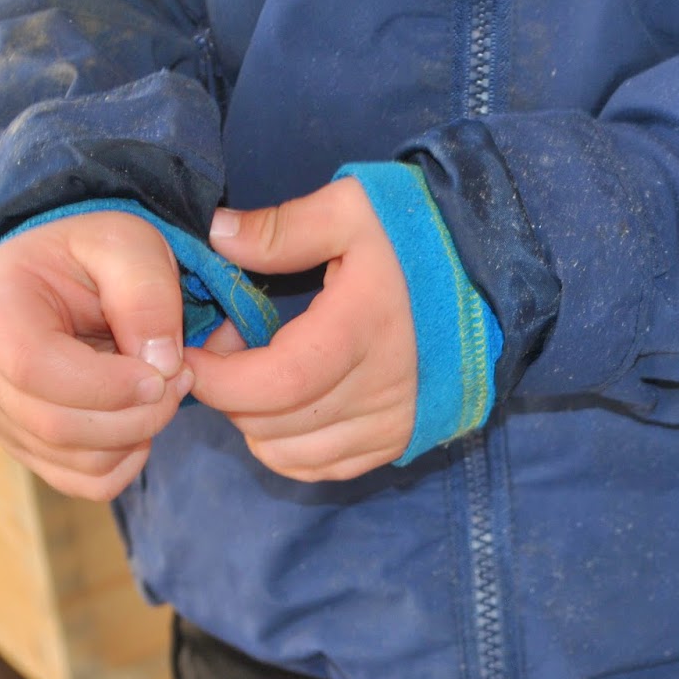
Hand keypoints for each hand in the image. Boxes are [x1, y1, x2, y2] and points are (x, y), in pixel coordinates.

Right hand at [0, 211, 192, 500]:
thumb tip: (161, 365)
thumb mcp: (127, 242)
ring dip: (138, 435)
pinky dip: (125, 462)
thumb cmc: (91, 254)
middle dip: (137, 414)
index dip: (106, 385)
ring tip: (162, 388)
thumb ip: (147, 294)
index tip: (159, 373)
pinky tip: (139, 418)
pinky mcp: (27, 443)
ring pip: (75, 462)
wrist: (63, 273)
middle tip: (178, 377)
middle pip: (55, 426)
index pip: (34, 369)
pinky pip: (82, 482)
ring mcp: (0, 412)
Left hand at [188, 178, 416, 481]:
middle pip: (272, 424)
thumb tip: (216, 238)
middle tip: (224, 348)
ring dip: (253, 421)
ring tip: (256, 374)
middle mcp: (378, 391)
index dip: (217, 379)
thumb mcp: (353, 210)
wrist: (492, 280)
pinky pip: (321, 468)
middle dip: (227, 393)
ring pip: (289, 454)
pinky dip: (286, 447)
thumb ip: (283, 227)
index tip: (185, 353)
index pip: (272, 384)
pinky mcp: (398, 441)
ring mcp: (391, 423)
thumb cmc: (419, 241)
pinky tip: (285, 406)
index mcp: (360, 332)